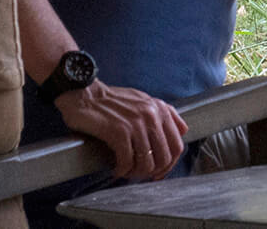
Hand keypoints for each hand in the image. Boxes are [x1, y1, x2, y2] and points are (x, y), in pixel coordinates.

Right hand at [56, 80, 187, 180]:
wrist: (84, 92)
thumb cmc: (111, 100)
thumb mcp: (143, 100)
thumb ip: (164, 113)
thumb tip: (182, 130)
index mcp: (159, 109)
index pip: (177, 145)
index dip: (169, 164)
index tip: (159, 171)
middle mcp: (151, 115)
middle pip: (164, 157)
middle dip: (153, 171)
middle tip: (140, 173)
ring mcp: (136, 124)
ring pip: (146, 163)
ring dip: (135, 173)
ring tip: (126, 171)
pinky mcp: (118, 132)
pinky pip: (127, 161)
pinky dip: (122, 170)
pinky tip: (116, 168)